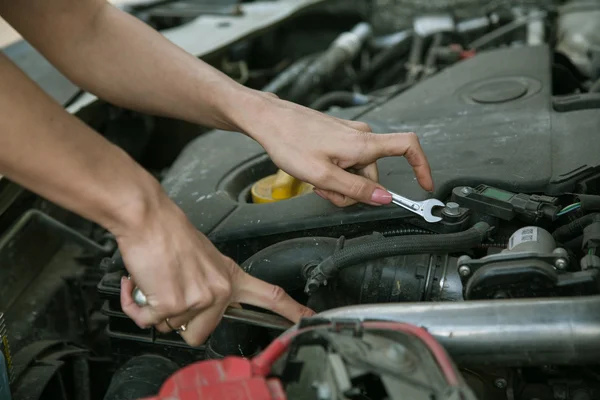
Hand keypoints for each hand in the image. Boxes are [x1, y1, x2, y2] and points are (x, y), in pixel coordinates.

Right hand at [118, 195, 313, 346]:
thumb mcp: (204, 259)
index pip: (272, 296)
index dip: (292, 310)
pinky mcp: (173, 303)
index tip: (309, 318)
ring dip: (156, 308)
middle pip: (200, 334)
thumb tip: (196, 309)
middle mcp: (219, 290)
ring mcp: (198, 298)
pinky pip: (148, 321)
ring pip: (172, 327)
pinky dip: (136, 306)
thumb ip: (210, 286)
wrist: (149, 218)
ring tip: (158, 280)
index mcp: (230, 277)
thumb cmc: (170, 233)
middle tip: (172, 292)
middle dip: (179, 321)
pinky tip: (141, 284)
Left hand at [244, 94, 432, 206]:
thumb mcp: (322, 175)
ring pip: (358, 170)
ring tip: (316, 179)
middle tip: (326, 190)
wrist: (269, 119)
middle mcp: (361, 135)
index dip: (422, 166)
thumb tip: (384, 199)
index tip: (424, 184)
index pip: (408, 147)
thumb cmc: (290, 141)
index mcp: (363, 143)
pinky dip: (335, 172)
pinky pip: (347, 161)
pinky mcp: (338, 136)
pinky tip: (315, 170)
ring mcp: (349, 134)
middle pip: (374, 173)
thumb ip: (356, 189)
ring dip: (341, 183)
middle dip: (354, 190)